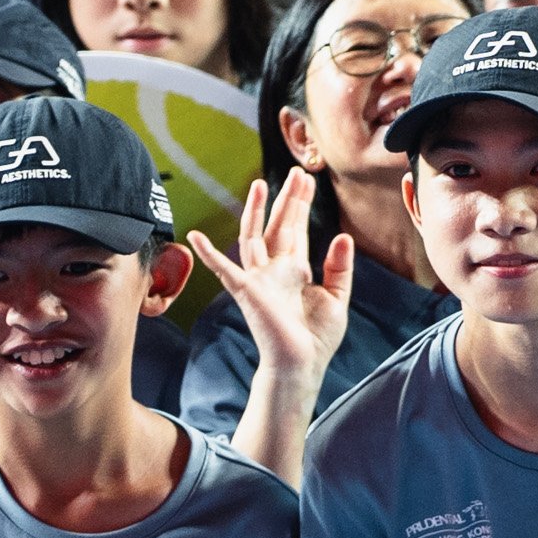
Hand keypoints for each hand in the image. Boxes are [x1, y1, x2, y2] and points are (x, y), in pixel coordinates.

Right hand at [179, 171, 354, 387]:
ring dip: (256, 211)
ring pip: (254, 236)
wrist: (301, 365)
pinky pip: (224, 269)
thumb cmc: (316, 338)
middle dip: (288, 199)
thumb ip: (339, 267)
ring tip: (260, 184)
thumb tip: (341, 236)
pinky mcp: (247, 290)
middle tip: (298, 172)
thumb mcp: (337, 297)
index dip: (301, 205)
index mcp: (296, 270)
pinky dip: (209, 253)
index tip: (307, 181)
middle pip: (279, 226)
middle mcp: (275, 270)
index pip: (297, 230)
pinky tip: (195, 236)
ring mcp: (259, 278)